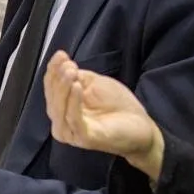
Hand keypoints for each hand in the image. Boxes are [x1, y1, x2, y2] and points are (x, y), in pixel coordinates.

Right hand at [43, 51, 162, 177]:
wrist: (141, 126)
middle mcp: (64, 121)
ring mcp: (73, 132)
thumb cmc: (118, 107)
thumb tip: (62, 65)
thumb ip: (78, 76)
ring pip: (59, 109)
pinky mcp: (84, 139)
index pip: (51, 87)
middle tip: (67, 64)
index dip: (53, 70)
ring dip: (63, 88)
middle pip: (52, 98)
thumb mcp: (95, 84)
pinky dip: (73, 102)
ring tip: (70, 72)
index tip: (60, 54)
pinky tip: (77, 87)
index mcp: (64, 108)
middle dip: (58, 78)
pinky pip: (74, 120)